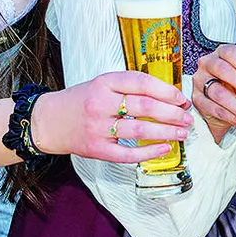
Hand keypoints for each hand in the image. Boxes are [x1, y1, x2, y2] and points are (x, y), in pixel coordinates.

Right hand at [31, 70, 190, 162]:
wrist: (48, 121)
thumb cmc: (82, 101)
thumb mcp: (102, 84)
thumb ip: (130, 87)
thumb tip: (169, 96)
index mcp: (104, 82)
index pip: (141, 82)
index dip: (166, 90)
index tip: (181, 98)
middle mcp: (100, 103)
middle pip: (144, 107)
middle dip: (172, 113)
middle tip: (188, 118)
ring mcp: (97, 128)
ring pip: (139, 130)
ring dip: (166, 132)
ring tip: (182, 132)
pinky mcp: (95, 149)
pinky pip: (127, 154)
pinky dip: (149, 152)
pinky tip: (164, 149)